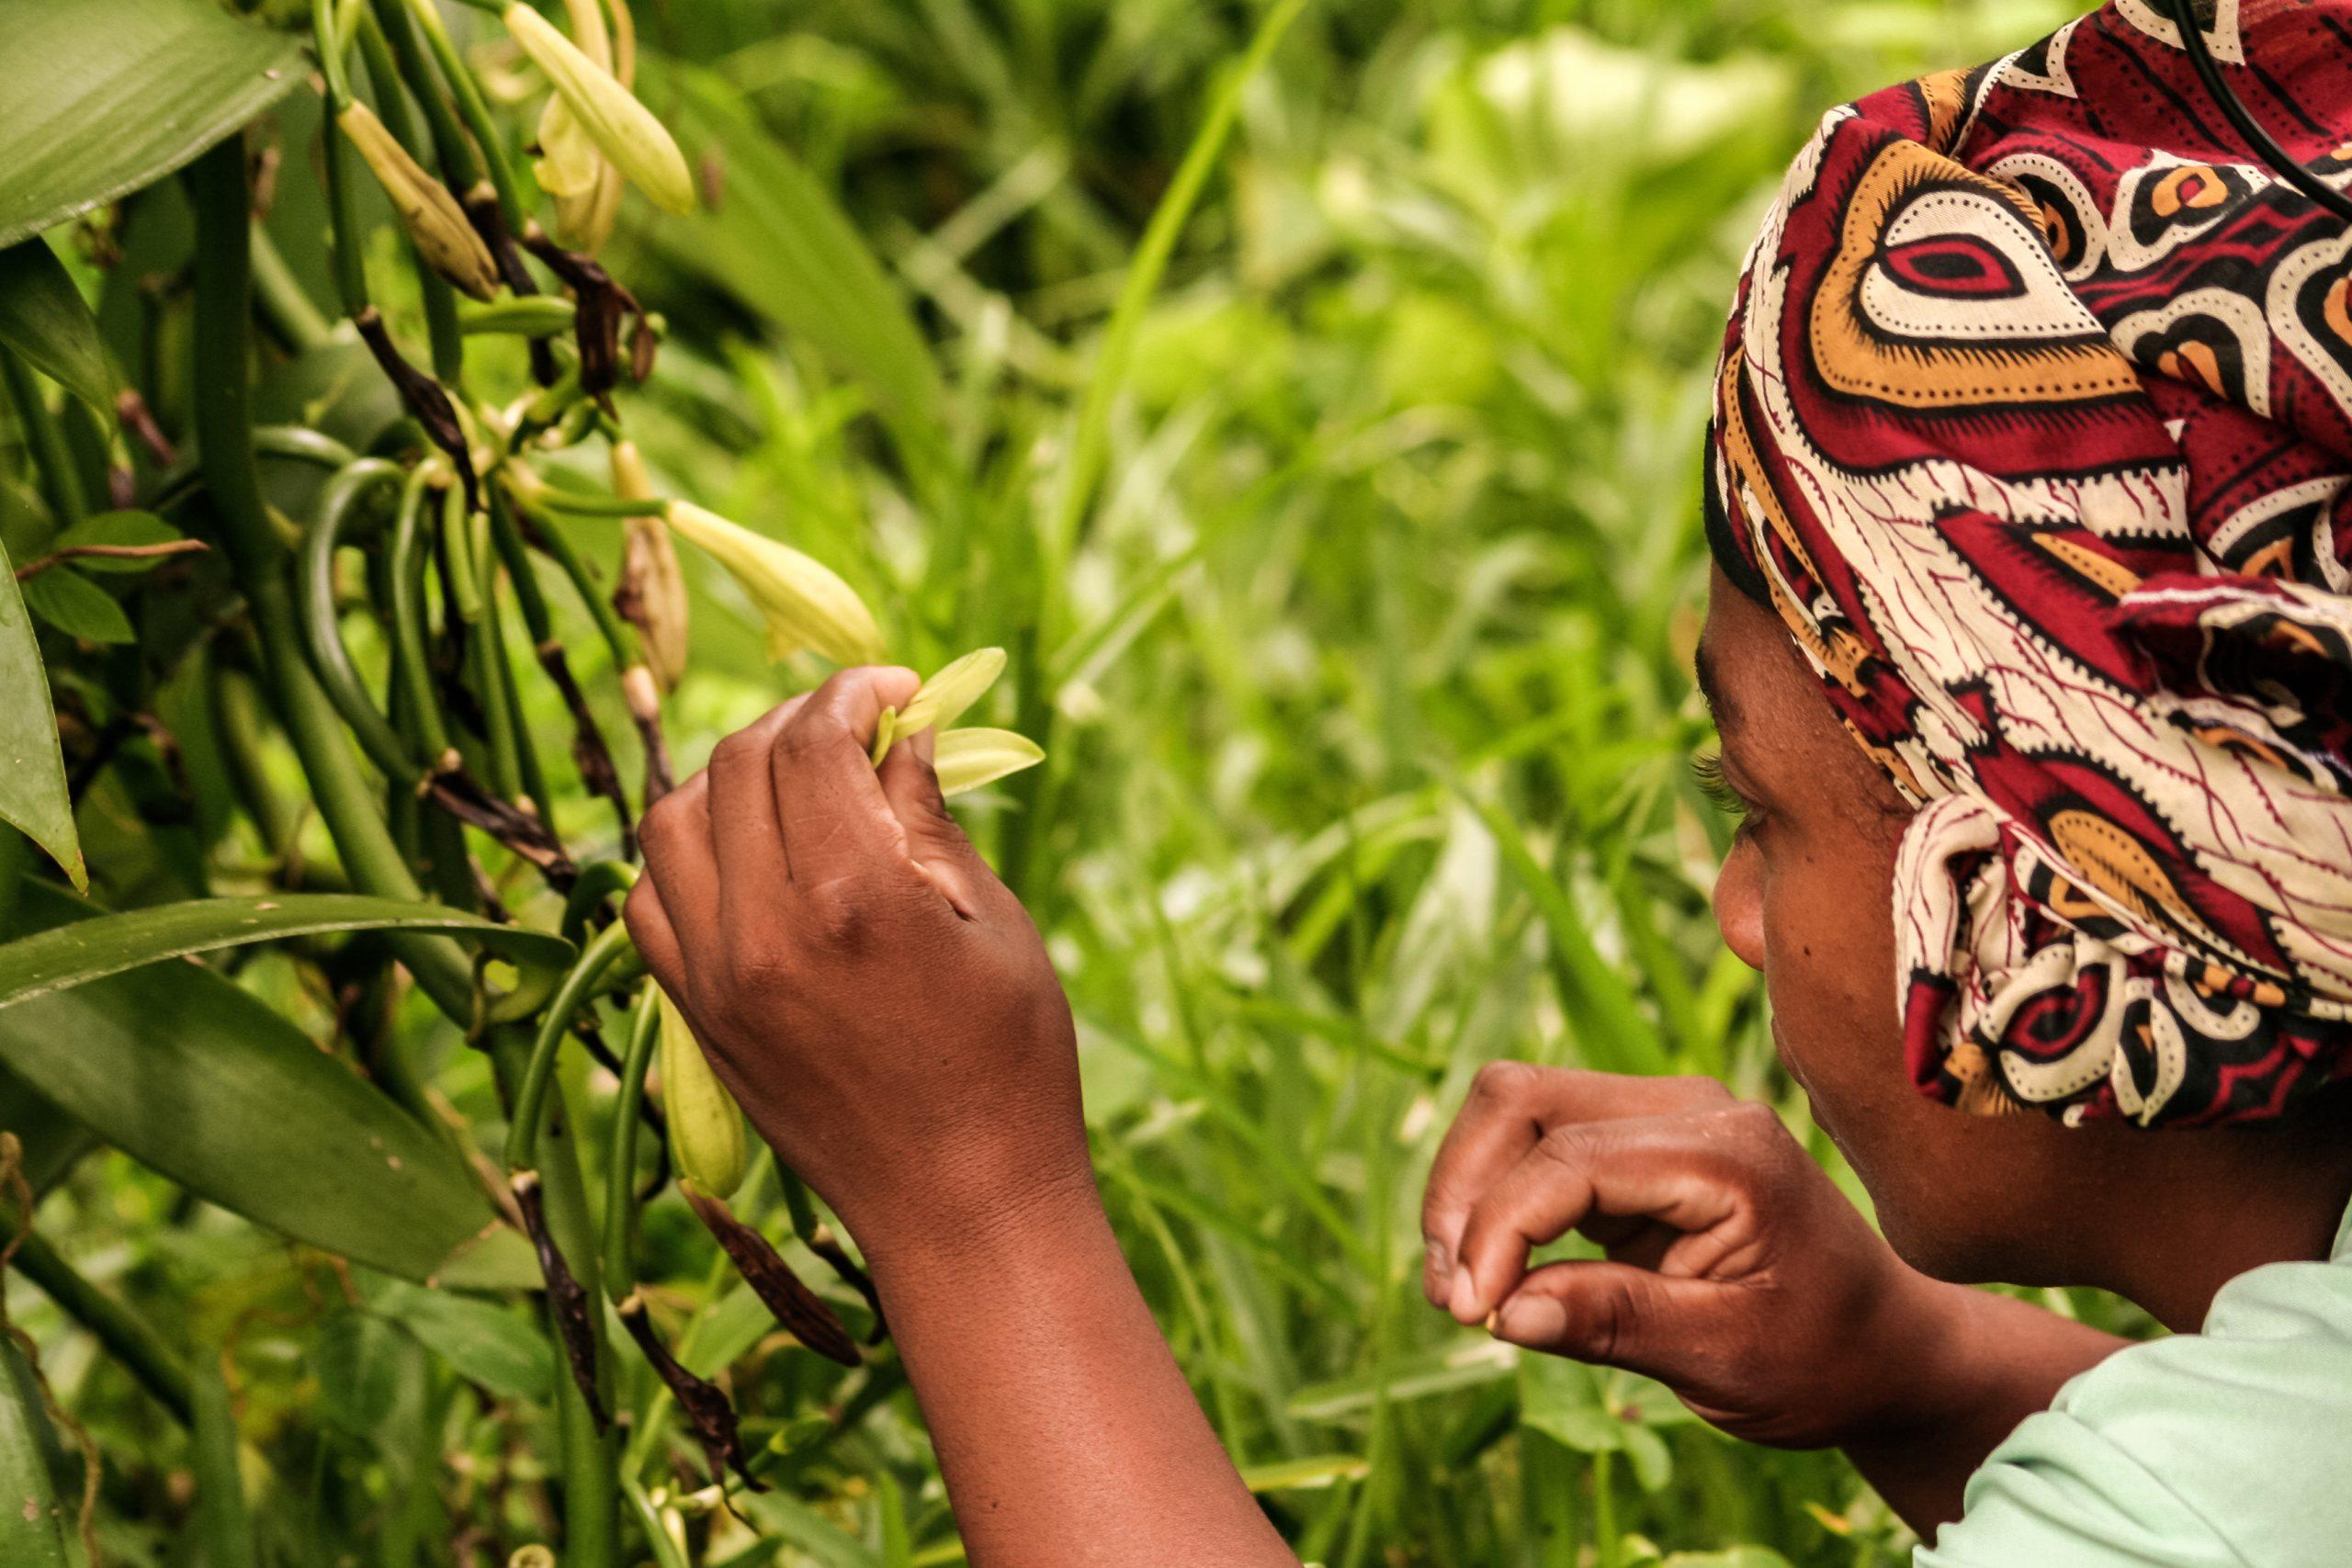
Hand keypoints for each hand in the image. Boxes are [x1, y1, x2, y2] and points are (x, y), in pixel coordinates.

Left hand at [625, 668, 1090, 1257]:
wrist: (961, 1208)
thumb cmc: (1008, 1065)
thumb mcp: (993, 925)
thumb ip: (928, 817)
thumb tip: (902, 731)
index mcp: (854, 897)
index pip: (814, 742)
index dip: (853, 691)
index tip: (896, 688)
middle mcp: (763, 930)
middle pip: (740, 763)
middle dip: (799, 720)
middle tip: (858, 725)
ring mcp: (713, 977)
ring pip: (673, 819)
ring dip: (731, 776)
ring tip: (795, 779)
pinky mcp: (694, 1017)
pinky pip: (650, 899)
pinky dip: (686, 851)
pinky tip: (746, 852)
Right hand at [1421, 1064, 1951, 1448]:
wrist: (1887, 1349)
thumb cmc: (1827, 1358)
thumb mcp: (1731, 1360)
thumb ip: (1618, 1324)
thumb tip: (1503, 1314)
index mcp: (1726, 1150)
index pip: (1568, 1158)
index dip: (1498, 1230)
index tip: (1472, 1315)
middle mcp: (1687, 1108)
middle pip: (1521, 1101)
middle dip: (1463, 1194)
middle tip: (1453, 1301)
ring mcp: (1658, 1116)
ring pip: (1514, 1111)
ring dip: (1468, 1194)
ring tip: (1462, 1293)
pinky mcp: (1633, 1146)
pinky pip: (1535, 1146)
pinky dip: (1496, 1203)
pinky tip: (1495, 1276)